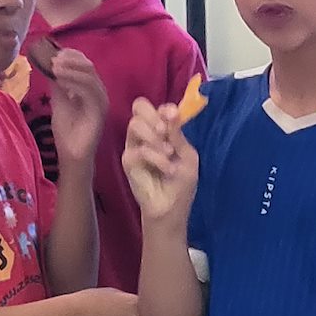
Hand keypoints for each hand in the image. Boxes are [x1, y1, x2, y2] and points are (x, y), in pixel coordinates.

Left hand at [46, 47, 108, 173]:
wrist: (72, 154)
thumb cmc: (67, 130)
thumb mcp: (59, 100)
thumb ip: (58, 83)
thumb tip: (50, 64)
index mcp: (91, 88)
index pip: (84, 64)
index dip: (70, 55)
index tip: (53, 52)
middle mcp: (99, 92)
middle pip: (88, 66)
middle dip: (70, 59)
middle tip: (53, 59)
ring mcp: (101, 101)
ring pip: (89, 76)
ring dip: (70, 69)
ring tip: (54, 67)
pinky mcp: (100, 110)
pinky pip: (89, 90)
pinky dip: (73, 82)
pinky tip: (59, 80)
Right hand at [121, 97, 198, 225]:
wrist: (171, 208)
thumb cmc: (181, 183)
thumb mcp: (187, 156)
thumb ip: (178, 135)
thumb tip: (171, 111)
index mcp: (162, 130)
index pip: (156, 107)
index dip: (164, 108)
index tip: (173, 116)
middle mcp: (146, 134)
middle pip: (139, 107)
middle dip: (154, 117)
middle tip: (164, 131)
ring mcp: (135, 146)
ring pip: (135, 125)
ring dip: (154, 137)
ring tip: (168, 154)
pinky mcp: (128, 161)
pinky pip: (138, 150)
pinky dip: (156, 157)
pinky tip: (167, 169)